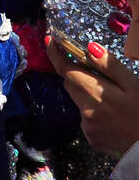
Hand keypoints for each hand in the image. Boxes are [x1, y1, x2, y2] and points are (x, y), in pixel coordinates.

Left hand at [46, 37, 138, 156]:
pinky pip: (88, 119)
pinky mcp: (91, 139)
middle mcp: (86, 111)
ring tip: (117, 101)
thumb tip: (89, 48)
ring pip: (81, 103)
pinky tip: (115, 117)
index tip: (50, 41)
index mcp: (97, 94)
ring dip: (90, 96)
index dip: (56, 55)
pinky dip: (96, 113)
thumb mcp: (134, 85)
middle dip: (77, 75)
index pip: (67, 71)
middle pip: (71, 86)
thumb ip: (110, 66)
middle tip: (95, 70)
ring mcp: (87, 127)